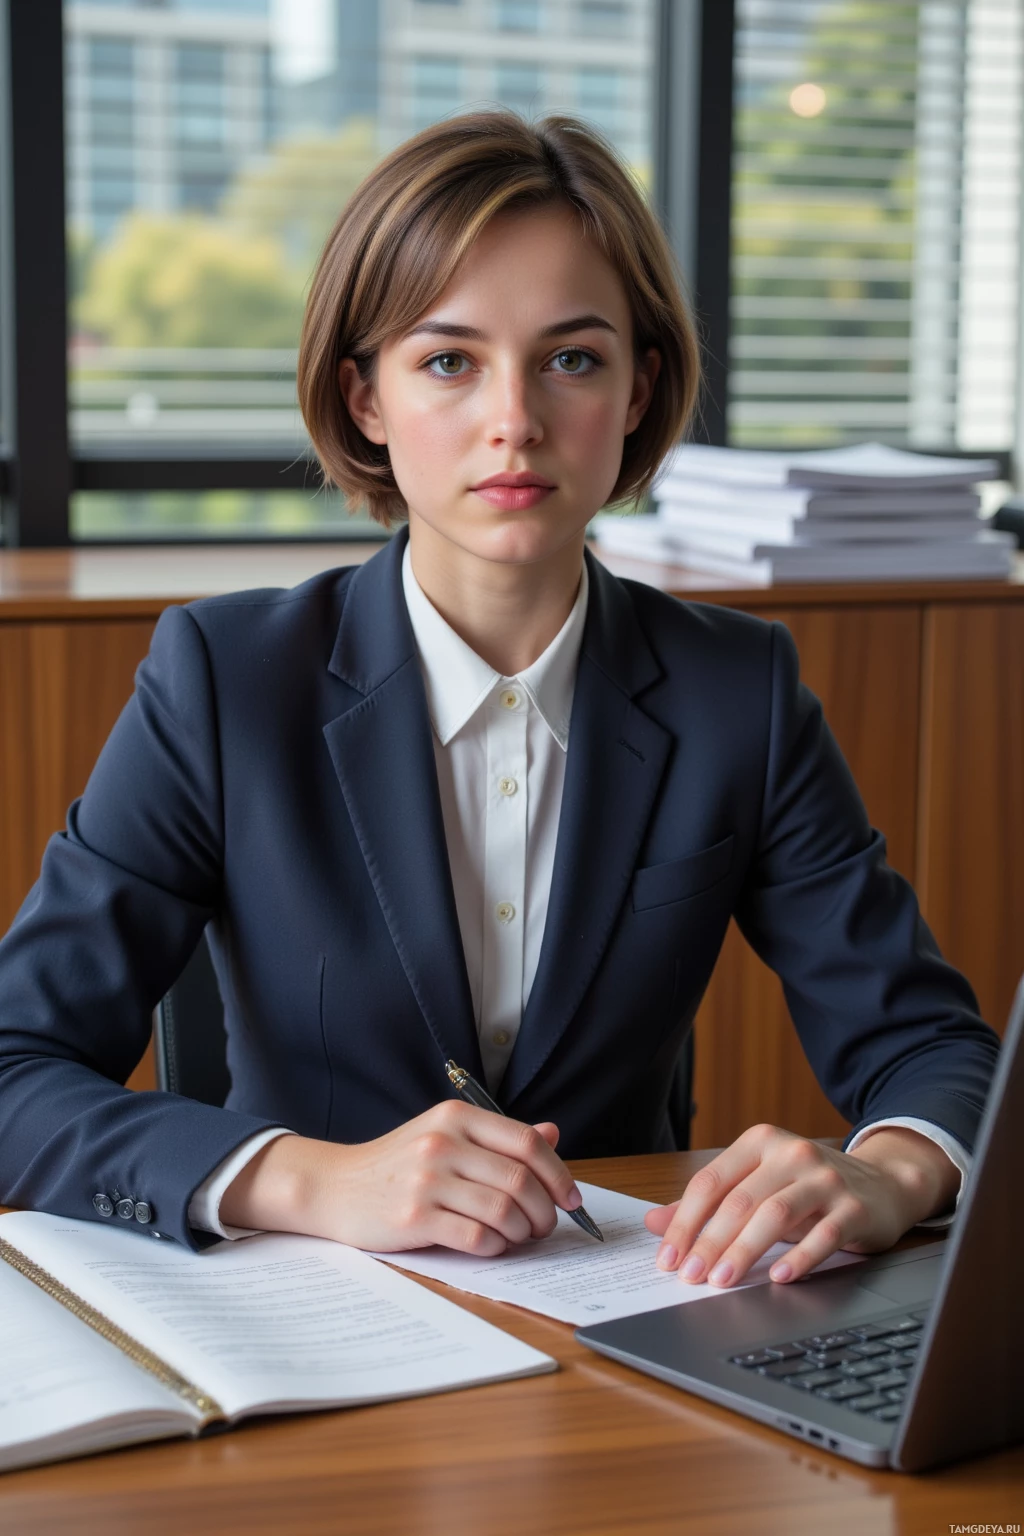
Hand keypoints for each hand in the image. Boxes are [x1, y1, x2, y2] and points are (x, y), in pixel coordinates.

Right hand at [219, 1101, 582, 1255]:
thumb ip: (497, 1138)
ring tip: (517, 1237)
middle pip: (520, 1180)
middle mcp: (443, 1143)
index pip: (527, 1142)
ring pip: (503, 1211)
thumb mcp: (445, 1136)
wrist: (335, 1185)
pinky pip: (476, 1237)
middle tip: (544, 1226)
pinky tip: (490, 1246)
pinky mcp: (414, 1217)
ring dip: (522, 1232)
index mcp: (457, 1117)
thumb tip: (552, 1134)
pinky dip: (494, 1247)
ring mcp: (427, 1180)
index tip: (571, 1198)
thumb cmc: (398, 1164)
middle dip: (544, 1211)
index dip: (559, 1174)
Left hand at [643, 1123, 960, 1287]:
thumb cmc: (807, 1188)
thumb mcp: (756, 1185)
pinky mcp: (853, 1207)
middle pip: (739, 1201)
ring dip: (744, 1251)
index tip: (668, 1258)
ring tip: (722, 1281)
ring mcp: (825, 1178)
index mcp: (759, 1142)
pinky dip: (798, 1258)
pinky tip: (778, 1277)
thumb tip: (654, 1222)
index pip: (710, 1182)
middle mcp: (790, 1153)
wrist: (882, 1183)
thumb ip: (708, 1204)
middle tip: (689, 1278)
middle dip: (709, 1243)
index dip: (684, 1222)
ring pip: (775, 1215)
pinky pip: (823, 1234)